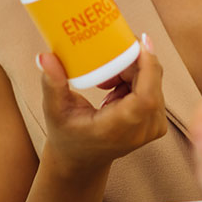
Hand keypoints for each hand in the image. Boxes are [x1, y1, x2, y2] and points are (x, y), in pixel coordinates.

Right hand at [38, 41, 167, 176]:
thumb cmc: (67, 135)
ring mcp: (154, 128)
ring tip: (105, 81)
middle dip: (132, 61)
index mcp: (119, 128)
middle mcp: (143, 130)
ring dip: (132, 71)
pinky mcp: (157, 122)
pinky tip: (115, 88)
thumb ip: (52, 84)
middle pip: (150, 81)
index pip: (146, 95)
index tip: (139, 41)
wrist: (82, 160)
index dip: (148, 65)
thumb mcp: (55, 111)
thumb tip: (44, 57)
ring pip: (153, 81)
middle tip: (108, 55)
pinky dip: (136, 79)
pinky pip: (154, 87)